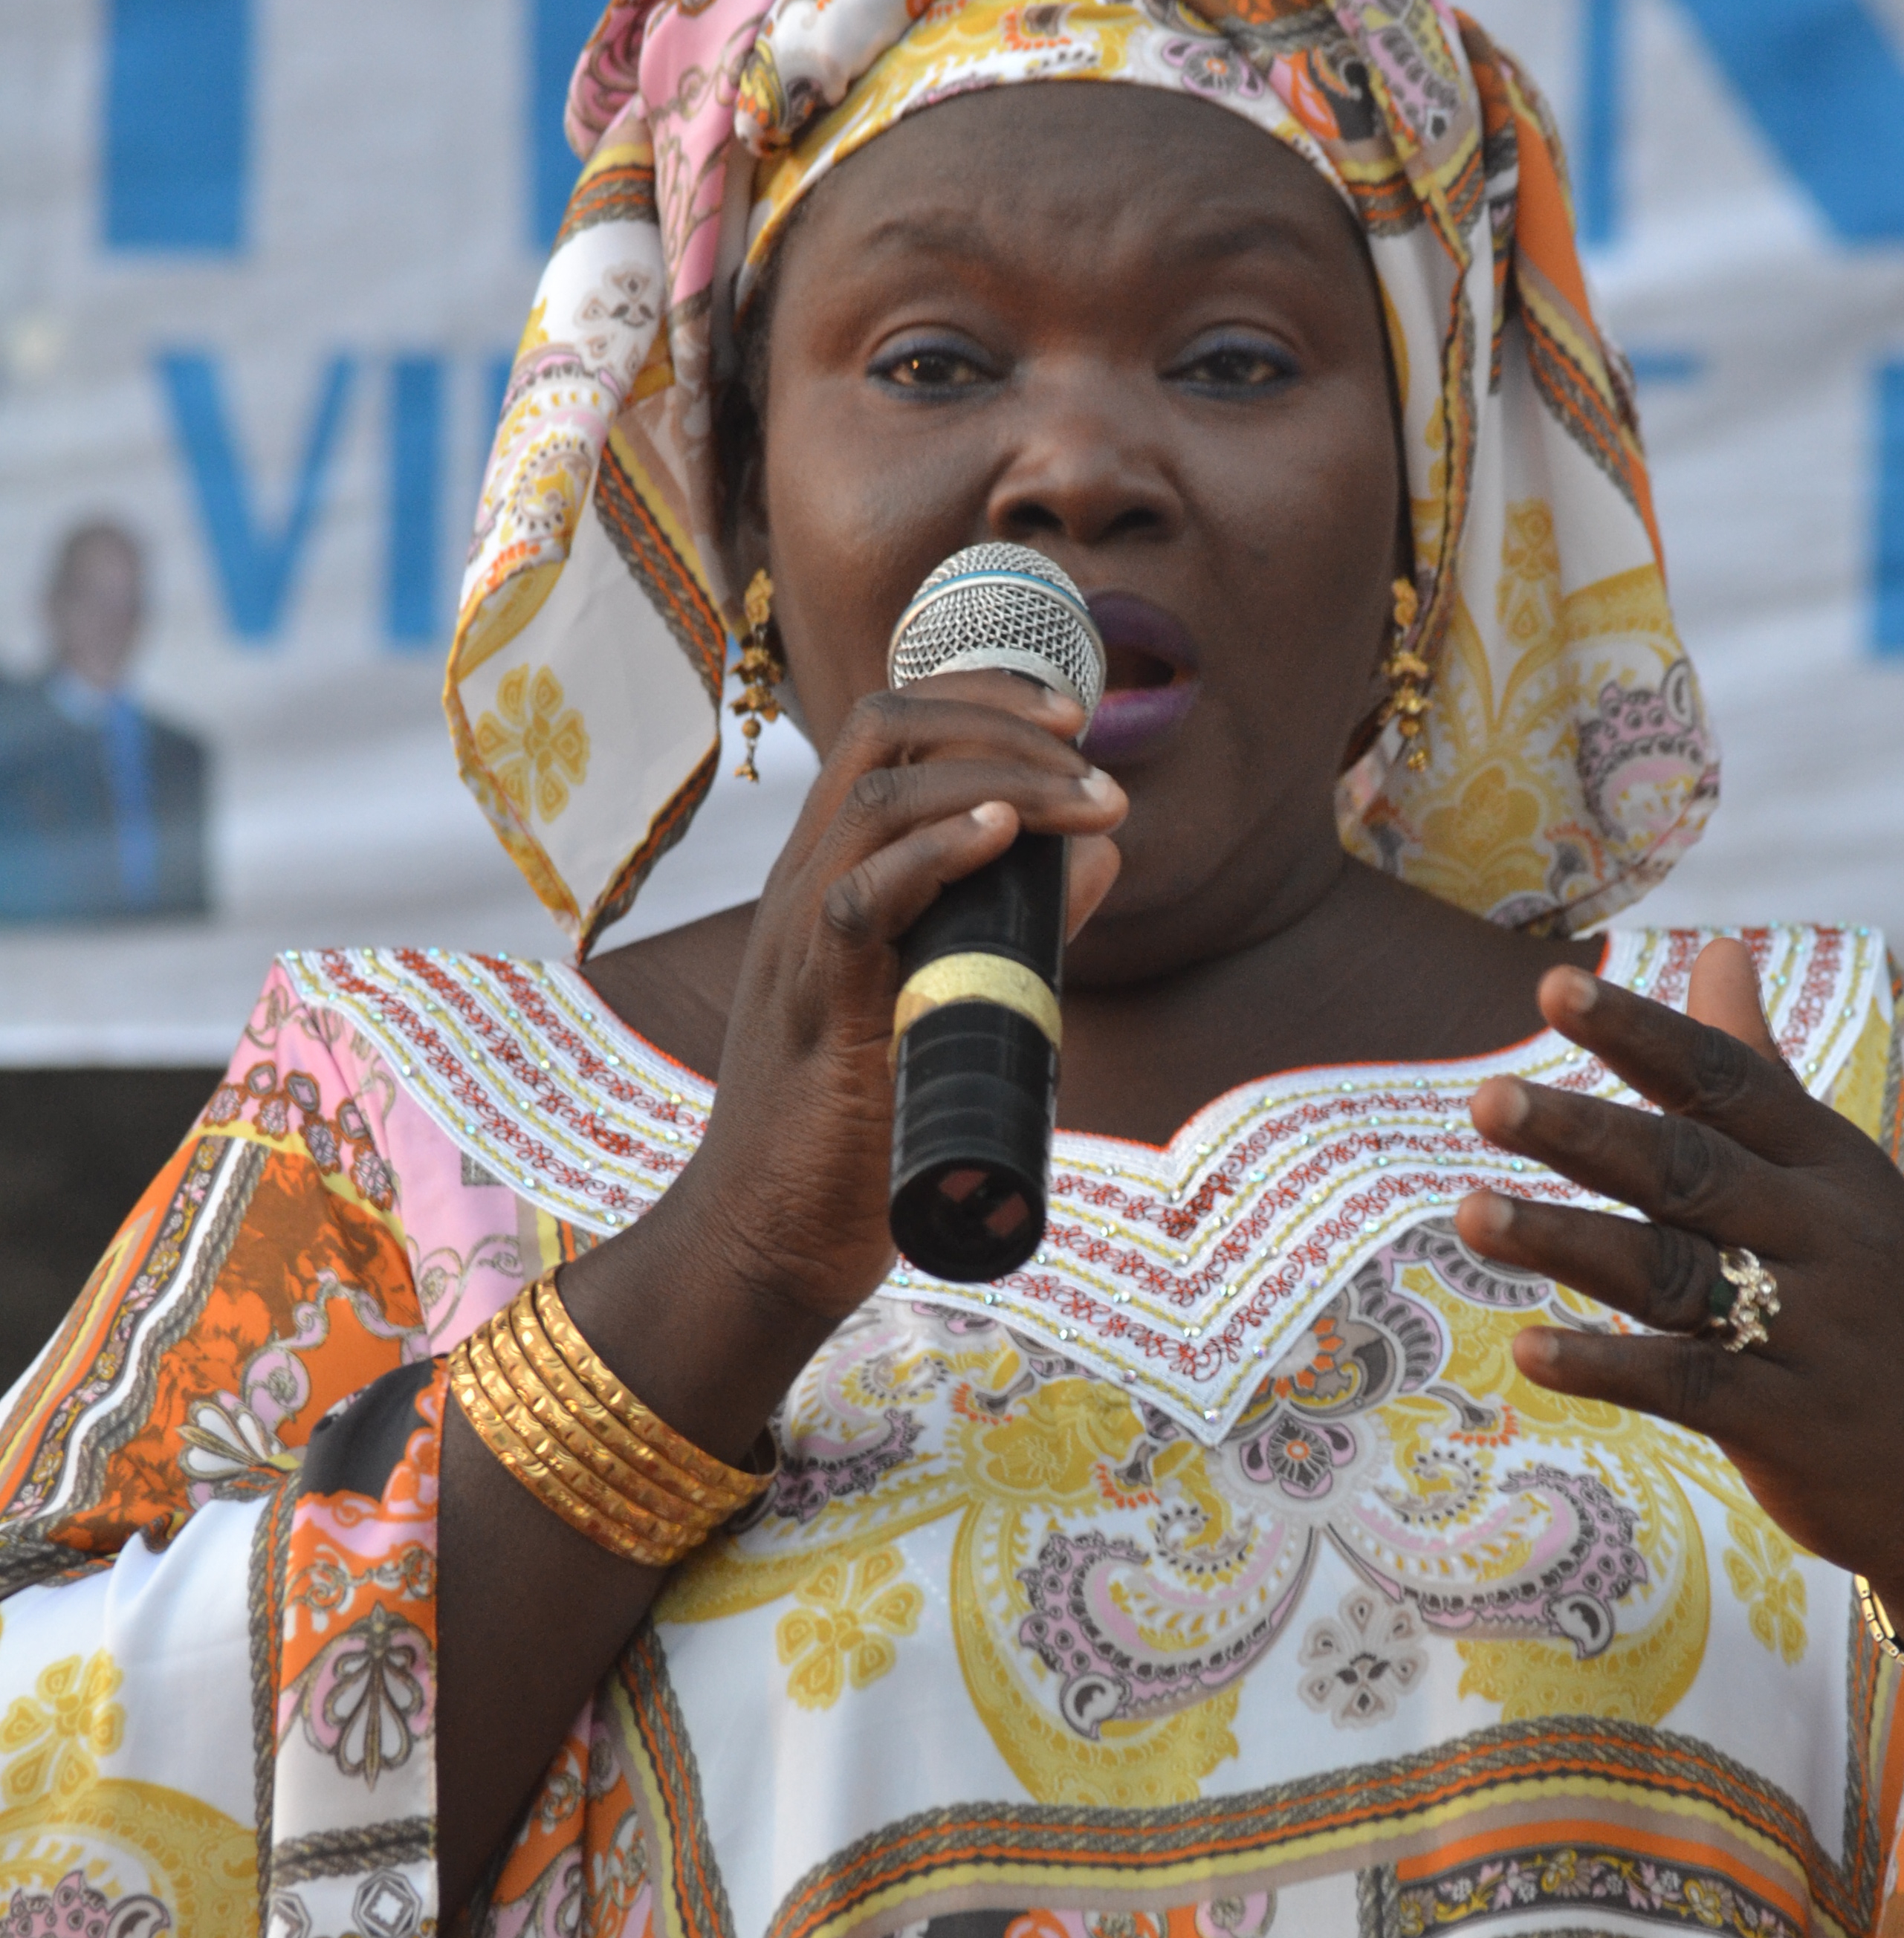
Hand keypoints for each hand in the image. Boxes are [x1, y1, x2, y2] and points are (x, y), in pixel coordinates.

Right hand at [567, 674, 1125, 1453]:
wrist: (766, 1240)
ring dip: (1001, 779)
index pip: (886, 729)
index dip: (979, 697)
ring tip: (1092, 802)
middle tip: (1092, 756)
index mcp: (828, 874)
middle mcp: (804, 885)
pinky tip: (1005, 838)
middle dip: (998, 717)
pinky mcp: (816, 1005)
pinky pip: (861, 894)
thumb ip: (1017, 925)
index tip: (1071, 716)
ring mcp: (801, 939)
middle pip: (881, 729)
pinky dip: (938, 853)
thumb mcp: (949, 998)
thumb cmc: (857, 1131)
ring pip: (879, 796)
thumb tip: (1102, 850)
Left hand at [1455, 940, 1903, 1657]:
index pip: (1727, 1081)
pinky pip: (1685, 1385)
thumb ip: (1759, 1074)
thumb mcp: (1839, 1183)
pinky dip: (1604, 1366)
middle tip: (1483, 1100)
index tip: (1552, 987)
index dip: (1639, 1034)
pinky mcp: (1790, 1423)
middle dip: (1584, 1133)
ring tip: (1466, 1213)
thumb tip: (1717, 947)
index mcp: (1834, 1166)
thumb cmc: (1877, 1312)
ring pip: (1673, 1273)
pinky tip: (1526, 1349)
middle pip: (1690, 1169)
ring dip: (1565, 1241)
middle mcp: (1829, 1237)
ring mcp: (1813, 1333)